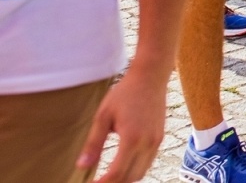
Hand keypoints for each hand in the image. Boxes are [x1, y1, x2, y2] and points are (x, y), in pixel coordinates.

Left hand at [77, 64, 164, 182]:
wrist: (150, 77)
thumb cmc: (125, 93)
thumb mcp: (103, 116)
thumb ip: (93, 143)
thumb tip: (82, 166)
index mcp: (132, 139)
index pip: (116, 174)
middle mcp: (147, 143)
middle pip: (130, 178)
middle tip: (97, 181)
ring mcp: (156, 141)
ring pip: (141, 173)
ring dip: (125, 179)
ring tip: (108, 177)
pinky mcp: (160, 137)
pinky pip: (148, 162)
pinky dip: (135, 170)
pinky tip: (123, 165)